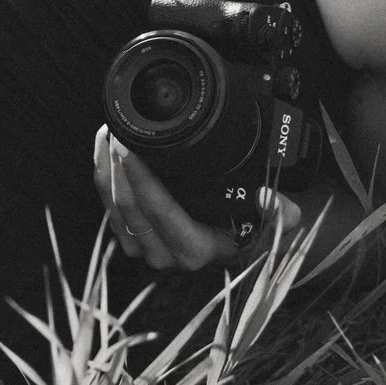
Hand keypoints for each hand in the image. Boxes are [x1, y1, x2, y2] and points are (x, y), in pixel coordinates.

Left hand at [94, 125, 301, 273]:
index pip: (157, 211)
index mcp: (195, 251)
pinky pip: (108, 208)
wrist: (236, 244)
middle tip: (117, 129)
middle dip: (117, 166)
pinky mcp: (131, 241)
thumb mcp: (276, 222)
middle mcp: (165, 255)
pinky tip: (105, 150)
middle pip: (127, 207)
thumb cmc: (252, 229)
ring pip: (112, 207)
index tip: (130, 145)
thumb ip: (281, 213)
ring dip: (106, 168)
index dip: (140, 177)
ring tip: (108, 133)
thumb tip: (267, 197)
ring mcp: (145, 250)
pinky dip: (104, 178)